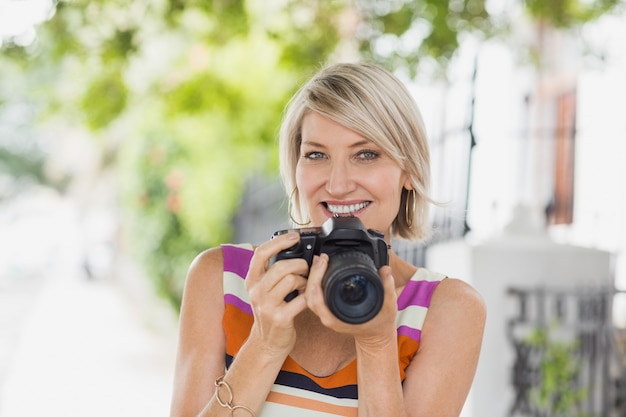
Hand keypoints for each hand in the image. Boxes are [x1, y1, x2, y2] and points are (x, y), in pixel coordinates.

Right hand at [244, 232, 309, 356]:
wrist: (267, 342)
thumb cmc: (270, 310)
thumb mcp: (264, 289)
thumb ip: (272, 271)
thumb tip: (294, 249)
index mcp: (251, 280)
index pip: (260, 253)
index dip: (279, 241)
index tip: (294, 237)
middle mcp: (256, 291)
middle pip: (281, 266)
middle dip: (300, 265)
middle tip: (306, 269)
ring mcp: (267, 306)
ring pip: (292, 280)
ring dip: (305, 281)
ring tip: (305, 286)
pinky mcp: (280, 318)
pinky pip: (301, 299)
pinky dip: (308, 297)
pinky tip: (306, 299)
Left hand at [305, 254, 397, 346]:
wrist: (376, 334)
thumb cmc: (380, 322)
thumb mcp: (389, 305)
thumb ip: (387, 287)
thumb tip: (386, 270)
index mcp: (340, 319)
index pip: (321, 305)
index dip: (317, 289)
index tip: (320, 271)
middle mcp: (330, 317)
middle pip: (311, 297)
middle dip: (313, 276)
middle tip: (322, 259)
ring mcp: (326, 312)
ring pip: (309, 296)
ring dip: (312, 278)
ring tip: (320, 261)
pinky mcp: (327, 307)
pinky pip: (314, 295)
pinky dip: (314, 281)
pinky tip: (320, 268)